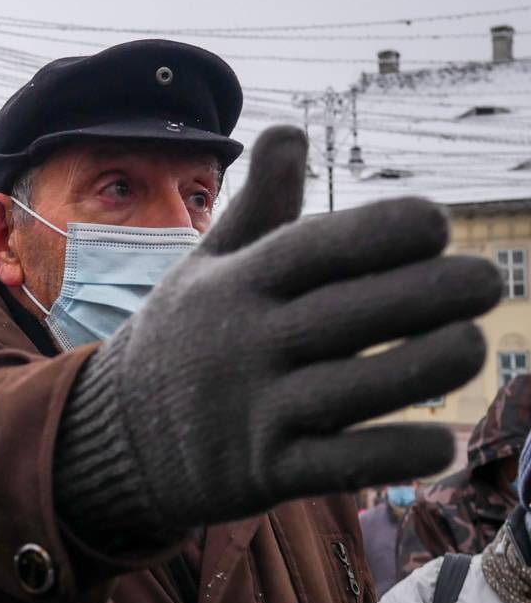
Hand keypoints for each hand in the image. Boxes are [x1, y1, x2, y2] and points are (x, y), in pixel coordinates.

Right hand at [58, 125, 500, 535]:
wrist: (117, 434)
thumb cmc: (184, 335)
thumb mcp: (205, 266)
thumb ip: (257, 207)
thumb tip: (290, 130)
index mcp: (233, 286)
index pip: (309, 250)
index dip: (377, 232)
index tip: (436, 223)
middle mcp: (242, 345)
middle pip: (343, 316)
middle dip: (423, 295)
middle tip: (486, 281)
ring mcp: (252, 412)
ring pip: (349, 390)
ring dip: (421, 368)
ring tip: (472, 345)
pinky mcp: (263, 472)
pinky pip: (335, 464)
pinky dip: (390, 455)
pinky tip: (441, 442)